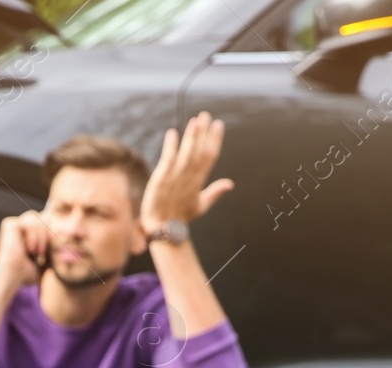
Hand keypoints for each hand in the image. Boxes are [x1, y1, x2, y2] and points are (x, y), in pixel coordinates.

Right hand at [0, 211, 50, 288]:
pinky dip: (33, 237)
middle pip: (41, 217)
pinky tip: (29, 249)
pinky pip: (29, 223)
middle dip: (45, 235)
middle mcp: (17, 226)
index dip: (49, 234)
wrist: (12, 275)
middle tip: (41, 253)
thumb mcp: (42, 264)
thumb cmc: (25, 274)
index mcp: (23, 233)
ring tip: (36, 252)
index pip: (43, 222)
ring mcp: (12, 224)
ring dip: (40, 237)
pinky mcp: (9, 224)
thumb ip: (50, 253)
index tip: (45, 252)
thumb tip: (64, 248)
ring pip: (37, 218)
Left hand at [140, 111, 233, 232]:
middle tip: (206, 115)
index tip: (218, 124)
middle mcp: (189, 178)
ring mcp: (175, 178)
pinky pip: (167, 160)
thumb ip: (215, 192)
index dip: (215, 140)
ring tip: (195, 120)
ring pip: (187, 154)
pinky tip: (172, 133)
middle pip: (200, 152)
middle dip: (204, 133)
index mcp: (199, 182)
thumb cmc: (181, 217)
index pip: (210, 157)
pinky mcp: (161, 179)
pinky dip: (170, 147)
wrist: (162, 228)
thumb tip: (230, 184)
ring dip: (192, 137)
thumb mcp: (200, 206)